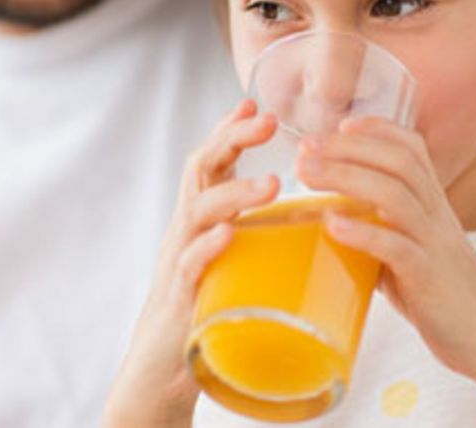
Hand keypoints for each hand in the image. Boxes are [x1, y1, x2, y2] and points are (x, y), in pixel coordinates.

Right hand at [105, 100, 278, 426]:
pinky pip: (190, 268)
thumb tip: (315, 218)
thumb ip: (257, 238)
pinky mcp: (179, 301)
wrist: (159, 373)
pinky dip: (208, 248)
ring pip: (199, 213)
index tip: (256, 102)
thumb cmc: (204, 314)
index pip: (210, 163)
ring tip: (272, 182)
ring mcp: (179, 265)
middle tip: (265, 119)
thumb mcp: (231, 265)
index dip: (230, 130)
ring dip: (234, 193)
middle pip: (199, 171)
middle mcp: (185, 233)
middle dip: (230, 140)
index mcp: (199, 222)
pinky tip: (228, 235)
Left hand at [297, 116, 475, 381]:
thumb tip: (334, 230)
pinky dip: (362, 232)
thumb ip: (381, 236)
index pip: (413, 149)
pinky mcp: (428, 278)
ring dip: (346, 177)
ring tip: (307, 174)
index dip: (378, 129)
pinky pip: (397, 247)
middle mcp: (437, 217)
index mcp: (434, 207)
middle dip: (348, 147)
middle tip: (305, 148)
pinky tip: (331, 224)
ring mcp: (434, 245)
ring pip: (395, 194)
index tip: (341, 123)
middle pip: (398, 161)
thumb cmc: (445, 297)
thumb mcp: (414, 254)